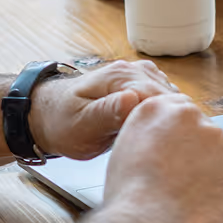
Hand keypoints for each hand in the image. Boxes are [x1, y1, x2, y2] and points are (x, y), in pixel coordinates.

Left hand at [27, 60, 174, 160]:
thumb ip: (107, 113)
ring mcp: (140, 77)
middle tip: (166, 151)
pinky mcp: (143, 86)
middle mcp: (133, 71)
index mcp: (119, 76)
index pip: (160, 97)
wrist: (50, 115)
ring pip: (172, 100)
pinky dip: (166, 117)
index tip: (167, 145)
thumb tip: (133, 99)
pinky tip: (159, 134)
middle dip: (172, 123)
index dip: (167, 123)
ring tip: (162, 144)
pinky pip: (166, 101)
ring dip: (171, 120)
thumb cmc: (62, 122)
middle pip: (170, 98)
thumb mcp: (81, 125)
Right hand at [102, 94, 222, 222]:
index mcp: (158, 109)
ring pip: (220, 156)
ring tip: (187, 199)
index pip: (178, 113)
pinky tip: (202, 206)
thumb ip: (150, 135)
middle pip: (202, 132)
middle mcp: (192, 117)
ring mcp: (219, 140)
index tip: (175, 155)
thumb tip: (165, 142)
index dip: (177, 139)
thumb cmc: (130, 199)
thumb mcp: (125, 150)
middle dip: (196, 155)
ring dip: (211, 173)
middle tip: (179, 182)